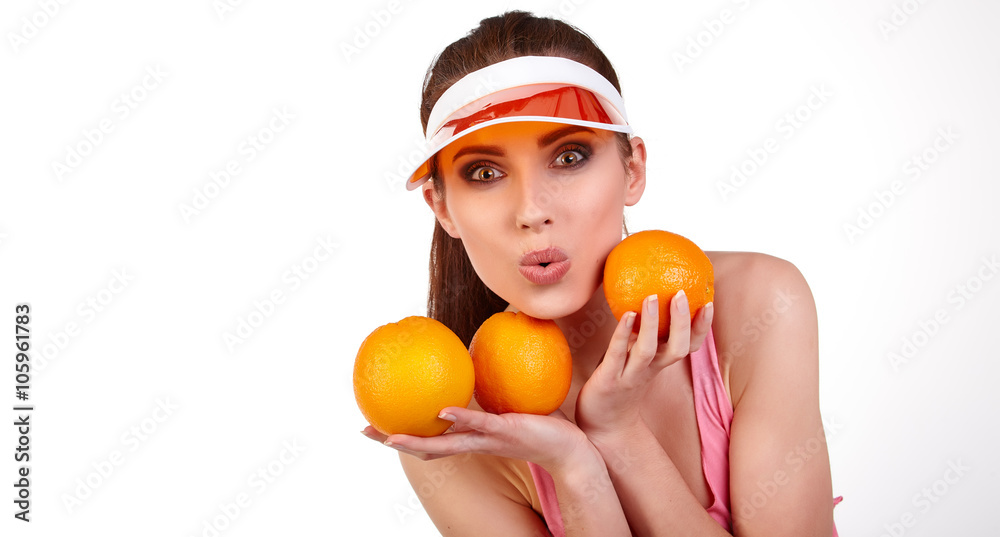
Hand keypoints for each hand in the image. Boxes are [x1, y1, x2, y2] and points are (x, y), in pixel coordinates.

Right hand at [361, 406, 593, 471]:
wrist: (572, 451)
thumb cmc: (542, 428)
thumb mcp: (510, 410)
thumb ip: (493, 398)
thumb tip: (482, 368)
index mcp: (473, 440)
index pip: (431, 439)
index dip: (403, 434)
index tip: (376, 425)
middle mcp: (475, 444)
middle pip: (426, 447)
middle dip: (396, 440)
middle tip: (367, 431)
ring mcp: (488, 440)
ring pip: (445, 444)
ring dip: (417, 440)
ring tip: (389, 435)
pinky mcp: (506, 432)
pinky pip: (479, 425)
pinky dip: (459, 419)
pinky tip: (442, 411)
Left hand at [575, 291, 712, 440]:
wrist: (603, 425)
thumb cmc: (618, 384)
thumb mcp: (635, 358)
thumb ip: (641, 335)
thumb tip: (645, 296)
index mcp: (660, 364)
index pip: (688, 346)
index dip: (701, 327)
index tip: (709, 303)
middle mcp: (650, 370)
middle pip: (676, 349)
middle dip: (682, 322)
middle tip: (682, 294)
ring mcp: (630, 376)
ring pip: (648, 351)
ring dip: (652, 325)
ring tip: (652, 298)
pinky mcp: (609, 380)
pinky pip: (617, 355)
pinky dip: (623, 334)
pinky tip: (626, 315)